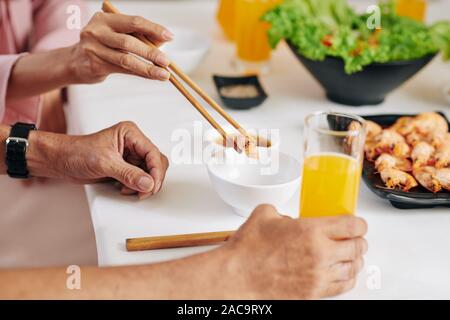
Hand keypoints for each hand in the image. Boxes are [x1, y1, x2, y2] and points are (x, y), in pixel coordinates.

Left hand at [28, 122, 168, 198]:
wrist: (62, 161)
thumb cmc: (77, 152)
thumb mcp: (105, 163)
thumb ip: (128, 174)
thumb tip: (148, 183)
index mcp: (130, 134)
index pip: (153, 152)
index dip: (155, 171)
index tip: (152, 185)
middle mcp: (133, 143)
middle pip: (156, 163)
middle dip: (151, 179)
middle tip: (144, 191)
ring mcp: (130, 156)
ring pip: (149, 172)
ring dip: (143, 184)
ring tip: (129, 189)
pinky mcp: (126, 167)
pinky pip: (140, 179)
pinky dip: (136, 187)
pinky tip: (124, 188)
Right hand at [69, 12, 172, 83]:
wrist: (74, 62)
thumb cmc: (103, 45)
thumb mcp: (117, 35)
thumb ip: (138, 36)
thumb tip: (163, 40)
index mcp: (105, 19)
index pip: (133, 22)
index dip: (153, 29)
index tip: (169, 36)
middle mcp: (97, 31)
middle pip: (129, 42)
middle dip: (151, 52)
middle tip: (167, 61)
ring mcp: (93, 48)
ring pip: (126, 59)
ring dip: (148, 68)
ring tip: (164, 74)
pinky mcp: (95, 65)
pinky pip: (123, 70)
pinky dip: (140, 73)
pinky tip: (152, 77)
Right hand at [225, 205, 367, 298]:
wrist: (237, 277)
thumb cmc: (248, 251)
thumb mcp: (264, 215)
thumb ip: (280, 211)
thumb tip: (283, 216)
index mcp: (311, 231)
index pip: (352, 226)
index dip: (359, 223)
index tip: (357, 224)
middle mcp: (320, 254)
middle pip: (357, 247)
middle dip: (359, 241)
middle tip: (356, 238)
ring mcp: (318, 276)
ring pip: (353, 268)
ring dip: (355, 260)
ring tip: (352, 255)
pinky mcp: (313, 293)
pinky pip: (343, 286)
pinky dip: (348, 278)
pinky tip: (344, 273)